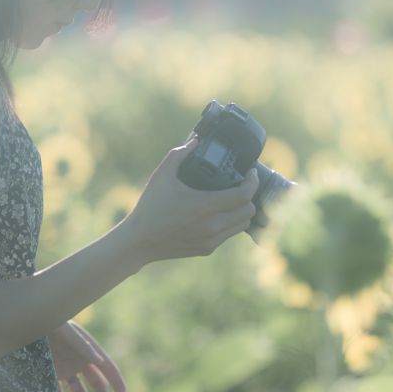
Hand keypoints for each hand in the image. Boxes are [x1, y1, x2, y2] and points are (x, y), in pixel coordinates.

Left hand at [47, 320, 127, 391]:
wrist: (28, 324)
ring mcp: (65, 370)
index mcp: (88, 350)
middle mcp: (79, 362)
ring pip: (79, 391)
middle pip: (96, 382)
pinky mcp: (50, 375)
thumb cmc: (51, 323)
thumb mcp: (67, 332)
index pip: (108, 368)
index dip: (117, 382)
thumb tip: (99, 361)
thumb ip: (82, 346)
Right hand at [123, 142, 258, 264]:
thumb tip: (195, 142)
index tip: (250, 172)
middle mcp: (212, 225)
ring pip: (243, 224)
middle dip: (249, 195)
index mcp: (204, 205)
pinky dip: (230, 223)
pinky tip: (219, 214)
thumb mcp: (161, 176)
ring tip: (233, 199)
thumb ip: (178, 155)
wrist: (139, 242)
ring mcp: (211, 240)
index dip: (252, 181)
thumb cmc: (149, 208)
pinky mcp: (207, 249)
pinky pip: (229, 234)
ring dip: (242, 211)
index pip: (244, 195)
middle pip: (249, 211)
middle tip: (241, 184)